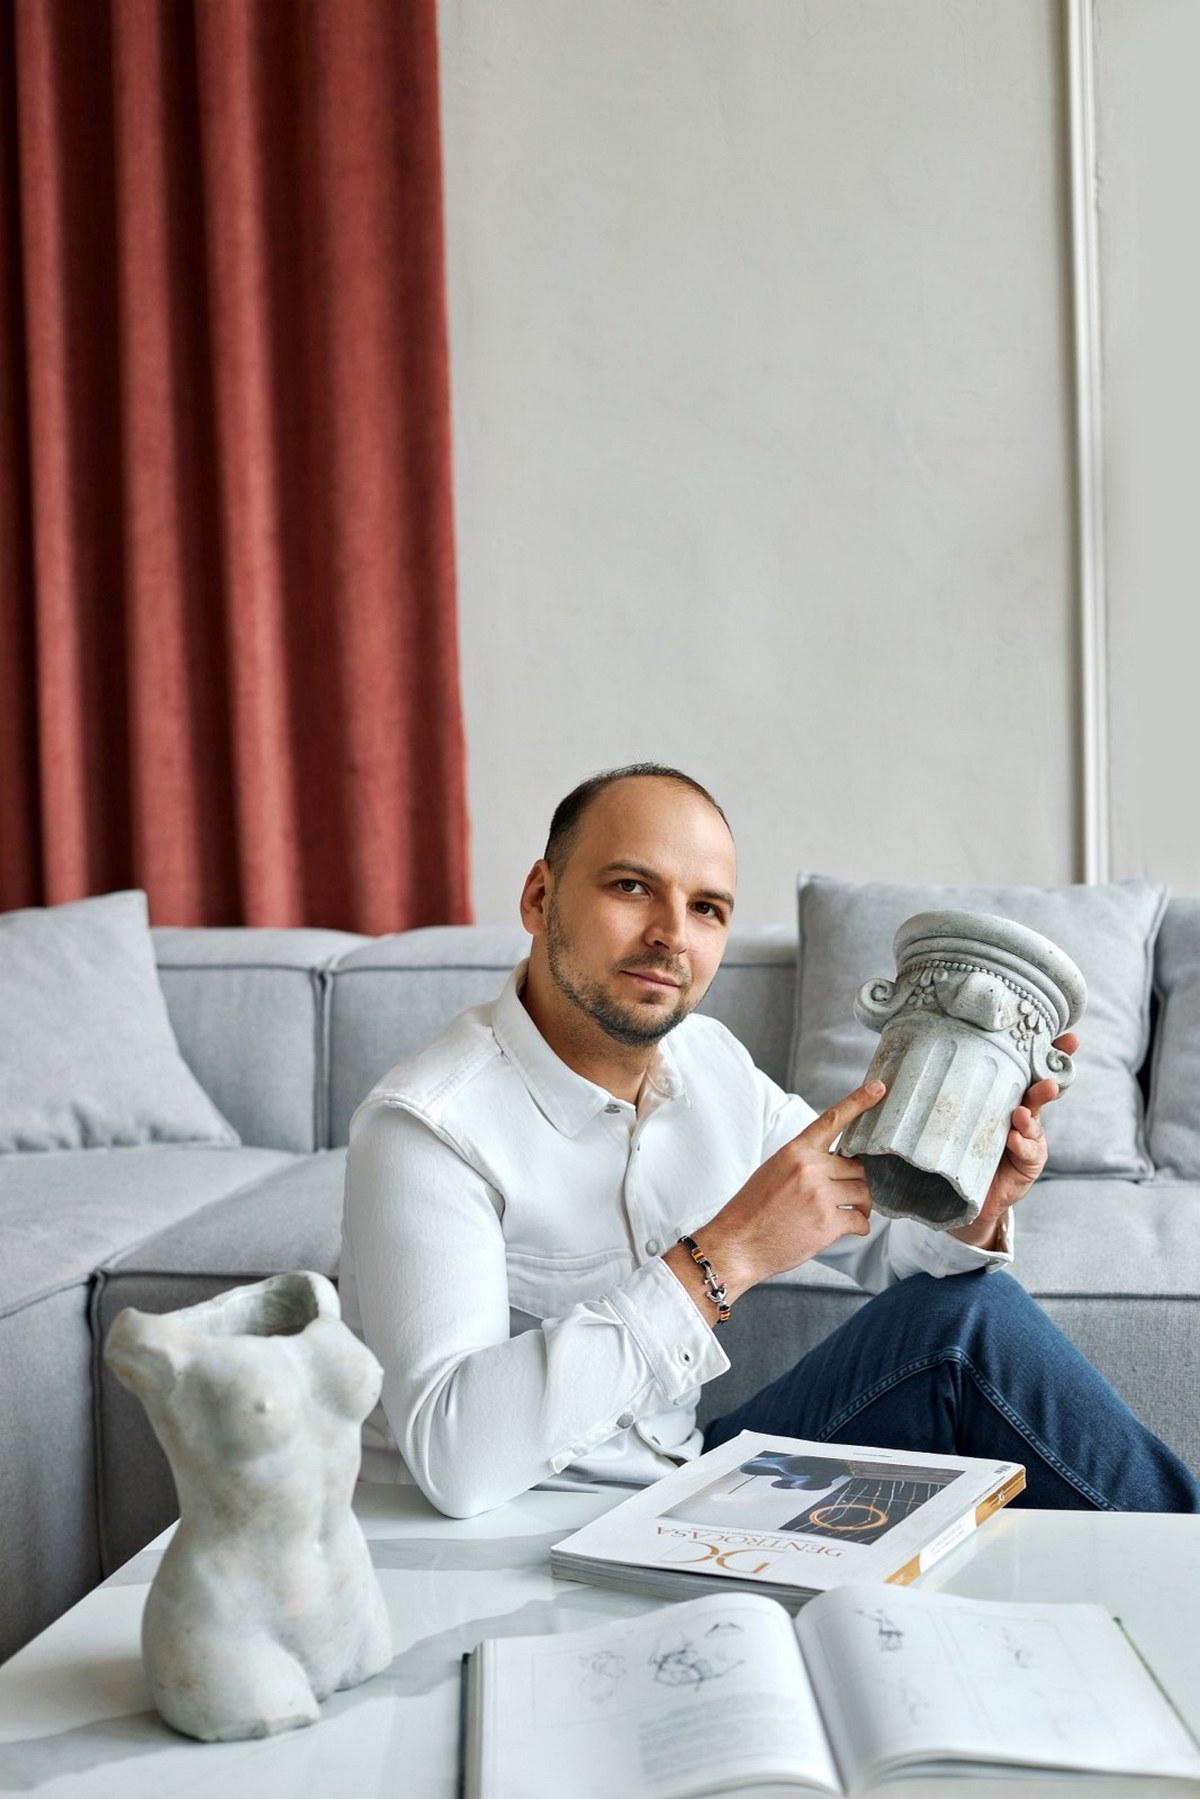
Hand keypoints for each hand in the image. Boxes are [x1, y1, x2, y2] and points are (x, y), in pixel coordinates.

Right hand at [671, 1080, 887, 1306]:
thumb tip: (837, 1164)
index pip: (833, 1120)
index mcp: (795, 1151)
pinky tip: (849, 1229)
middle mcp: (809, 1169)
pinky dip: (859, 1226)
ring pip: (863, 1192)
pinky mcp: (827, 1224)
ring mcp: (819, 1196)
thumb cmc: (753, 1209)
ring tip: (849, 1213)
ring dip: (861, 1204)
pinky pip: (860, 1220)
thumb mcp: (773, 1171)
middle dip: (855, 1182)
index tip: (879, 1089)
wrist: (738, 1244)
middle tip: (845, 1194)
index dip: (859, 1102)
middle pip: (857, 1167)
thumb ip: (804, 1161)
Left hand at [950, 1031, 1079, 1245]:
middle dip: (1049, 1083)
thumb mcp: (956, 1112)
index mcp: (1008, 1093)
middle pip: (1039, 1092)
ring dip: (1031, 1114)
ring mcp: (1029, 1137)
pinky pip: (1028, 1151)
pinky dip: (1021, 1144)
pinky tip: (1014, 1139)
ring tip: (1020, 1113)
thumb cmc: (959, 1143)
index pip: (1029, 1069)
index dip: (1052, 1053)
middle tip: (1049, 1081)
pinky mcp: (1029, 1161)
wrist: (965, 1189)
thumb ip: (947, 1089)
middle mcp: (1023, 1112)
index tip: (1070, 1040)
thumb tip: (919, 1058)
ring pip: (1034, 1122)